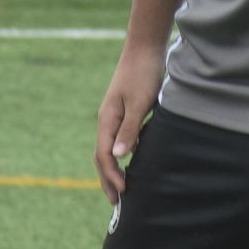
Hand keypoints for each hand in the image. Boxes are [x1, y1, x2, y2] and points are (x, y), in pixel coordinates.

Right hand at [93, 50, 164, 204]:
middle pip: (102, 155)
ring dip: (113, 168)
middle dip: (108, 179)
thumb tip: (117, 157)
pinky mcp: (125, 110)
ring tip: (122, 186)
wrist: (145, 48)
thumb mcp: (139, 103)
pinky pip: (119, 138)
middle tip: (116, 201)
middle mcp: (107, 119)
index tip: (123, 192)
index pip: (104, 155)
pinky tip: (133, 160)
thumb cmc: (143, 74)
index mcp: (107, 119)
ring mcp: (115, 114)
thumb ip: (128, 129)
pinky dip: (122, 154)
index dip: (112, 175)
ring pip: (110, 148)